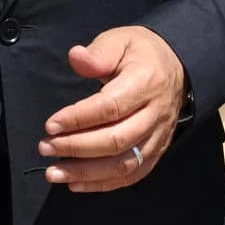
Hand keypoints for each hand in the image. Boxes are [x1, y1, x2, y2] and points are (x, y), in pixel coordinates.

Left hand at [38, 26, 187, 193]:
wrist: (178, 68)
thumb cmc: (141, 54)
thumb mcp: (121, 40)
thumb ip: (98, 53)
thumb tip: (76, 58)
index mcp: (146, 83)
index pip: (110, 107)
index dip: (79, 118)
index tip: (51, 125)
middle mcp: (155, 114)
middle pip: (116, 140)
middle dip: (77, 148)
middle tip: (46, 147)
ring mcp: (158, 136)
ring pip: (124, 163)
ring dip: (87, 172)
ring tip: (55, 172)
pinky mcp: (156, 151)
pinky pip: (132, 174)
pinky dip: (104, 184)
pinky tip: (77, 184)